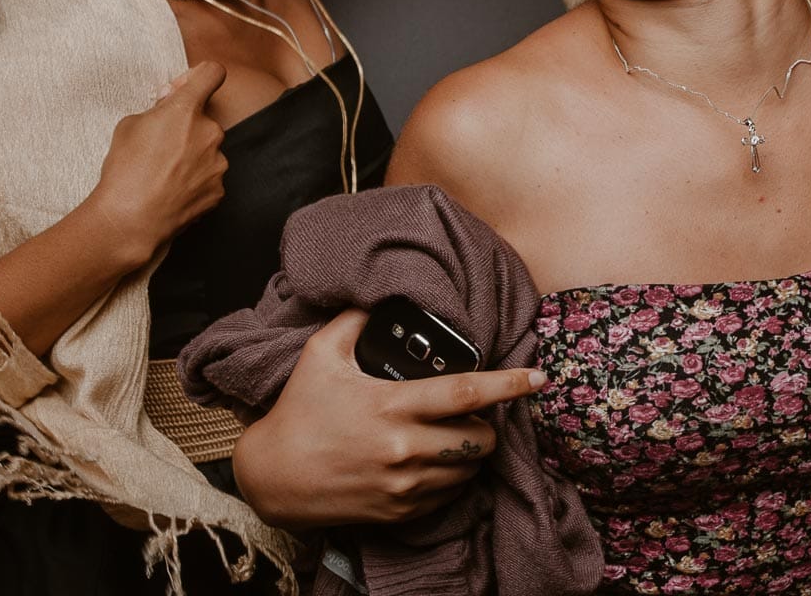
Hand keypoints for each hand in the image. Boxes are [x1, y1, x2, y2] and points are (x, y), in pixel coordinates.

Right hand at [84, 62, 227, 267]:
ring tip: (164, 175)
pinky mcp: (219, 190)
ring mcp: (218, 163)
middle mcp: (210, 132)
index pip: (213, 73)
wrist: (130, 219)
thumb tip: (171, 100)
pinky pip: (209, 177)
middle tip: (161, 146)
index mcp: (186, 110)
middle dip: (188, 128)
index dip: (201, 77)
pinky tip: (173, 191)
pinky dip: (195, 181)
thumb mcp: (129, 125)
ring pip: (208, 151)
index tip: (189, 88)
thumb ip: (158, 109)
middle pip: (205, 120)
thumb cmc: (124, 170)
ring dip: (192, 156)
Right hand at [231, 308, 547, 528]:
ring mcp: (403, 485)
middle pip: (479, 438)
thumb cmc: (297, 412)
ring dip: (472, 453)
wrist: (271, 478)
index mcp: (392, 405)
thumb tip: (380, 297)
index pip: (468, 392)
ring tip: (456, 437)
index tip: (538, 378)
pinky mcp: (399, 512)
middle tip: (478, 413)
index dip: (510, 385)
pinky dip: (451, 479)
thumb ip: (355, 320)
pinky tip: (434, 463)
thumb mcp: (320, 355)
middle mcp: (404, 448)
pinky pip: (447, 497)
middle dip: (489, 424)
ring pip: (468, 470)